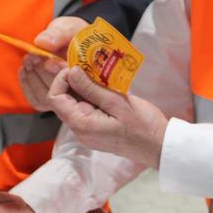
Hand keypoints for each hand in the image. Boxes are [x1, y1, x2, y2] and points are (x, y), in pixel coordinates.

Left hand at [19, 16, 86, 110]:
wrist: (69, 39)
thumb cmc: (72, 34)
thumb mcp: (69, 27)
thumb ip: (59, 34)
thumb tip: (42, 42)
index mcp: (90, 73)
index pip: (77, 80)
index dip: (60, 71)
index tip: (48, 60)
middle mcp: (80, 90)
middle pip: (61, 90)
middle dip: (43, 72)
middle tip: (31, 56)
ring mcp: (66, 97)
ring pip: (47, 98)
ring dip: (33, 79)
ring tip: (27, 61)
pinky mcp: (52, 101)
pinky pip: (38, 100)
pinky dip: (27, 86)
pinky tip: (24, 71)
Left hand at [48, 66, 168, 169]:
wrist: (158, 146)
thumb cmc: (142, 126)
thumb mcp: (117, 102)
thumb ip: (92, 88)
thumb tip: (72, 72)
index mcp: (82, 125)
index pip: (54, 99)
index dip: (61, 80)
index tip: (77, 67)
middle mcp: (80, 130)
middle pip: (63, 100)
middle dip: (72, 80)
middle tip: (89, 66)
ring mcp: (88, 130)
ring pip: (75, 103)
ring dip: (83, 86)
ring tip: (99, 73)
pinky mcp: (96, 128)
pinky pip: (86, 108)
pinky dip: (91, 94)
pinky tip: (105, 85)